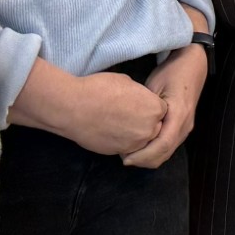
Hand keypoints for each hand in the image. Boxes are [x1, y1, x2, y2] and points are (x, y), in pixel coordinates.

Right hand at [11, 61, 168, 156]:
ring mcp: (134, 143)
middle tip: (128, 114)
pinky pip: (127, 148)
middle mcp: (149, 128)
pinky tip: (111, 131)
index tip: (138, 103)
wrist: (73, 108)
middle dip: (145, 122)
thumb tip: (140, 99)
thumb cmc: (99, 89)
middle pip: (154, 127)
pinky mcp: (119, 152)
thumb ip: (140, 95)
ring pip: (141, 140)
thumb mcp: (127, 82)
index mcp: (155, 108)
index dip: (149, 106)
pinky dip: (122, 141)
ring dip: (134, 134)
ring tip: (119, 123)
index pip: (161, 110)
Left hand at [123, 42, 207, 168]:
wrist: (193, 64)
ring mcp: (186, 127)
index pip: (162, 145)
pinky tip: (140, 145)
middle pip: (164, 154)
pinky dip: (154, 152)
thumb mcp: (155, 85)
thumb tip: (129, 129)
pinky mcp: (183, 127)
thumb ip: (146, 108)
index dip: (143, 156)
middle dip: (143, 160)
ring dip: (148, 157)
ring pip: (167, 153)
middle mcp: (185, 125)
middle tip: (122, 156)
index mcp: (179, 115)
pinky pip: (169, 147)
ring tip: (128, 151)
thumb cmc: (172, 71)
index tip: (124, 157)